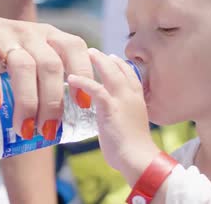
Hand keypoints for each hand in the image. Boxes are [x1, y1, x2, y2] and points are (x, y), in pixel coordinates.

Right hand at [0, 15, 93, 138]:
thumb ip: (45, 79)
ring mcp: (4, 34)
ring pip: (24, 66)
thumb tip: (59, 124)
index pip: (74, 47)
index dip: (84, 72)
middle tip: (47, 130)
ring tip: (24, 128)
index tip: (84, 104)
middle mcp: (30, 33)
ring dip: (27, 101)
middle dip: (52, 101)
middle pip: (50, 65)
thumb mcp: (29, 57)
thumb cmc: (0, 54)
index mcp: (48, 36)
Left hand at [67, 48, 159, 184]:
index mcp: (138, 100)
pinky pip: (96, 88)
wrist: (138, 158)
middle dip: (106, 59)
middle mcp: (132, 95)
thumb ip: (123, 118)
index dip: (120, 65)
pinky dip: (83, 82)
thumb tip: (113, 121)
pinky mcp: (111, 107)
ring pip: (110, 73)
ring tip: (86, 54)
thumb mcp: (132, 127)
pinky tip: (72, 79)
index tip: (112, 58)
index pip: (130, 75)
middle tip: (94, 51)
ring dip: (97, 62)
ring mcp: (122, 100)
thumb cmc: (134, 149)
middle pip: (120, 69)